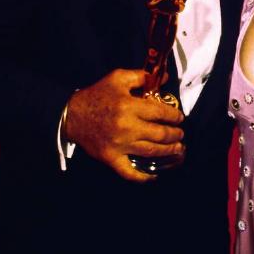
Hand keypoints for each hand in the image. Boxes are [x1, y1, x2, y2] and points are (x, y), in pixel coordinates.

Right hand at [64, 68, 184, 181]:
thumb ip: (141, 76)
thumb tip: (163, 78)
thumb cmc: (97, 95)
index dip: (174, 116)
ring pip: (151, 151)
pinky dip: (144, 177)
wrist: (72, 115)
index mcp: (129, 106)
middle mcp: (127, 127)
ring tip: (178, 149)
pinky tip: (155, 176)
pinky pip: (130, 172)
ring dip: (168, 151)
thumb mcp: (118, 78)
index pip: (160, 113)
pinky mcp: (111, 158)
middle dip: (175, 134)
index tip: (179, 117)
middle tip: (181, 133)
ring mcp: (119, 145)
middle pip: (160, 134)